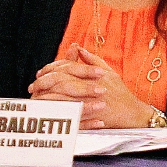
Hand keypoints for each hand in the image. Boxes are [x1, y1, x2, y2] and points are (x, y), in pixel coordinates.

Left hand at [28, 43, 156, 128]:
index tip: (40, 74)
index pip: (65, 69)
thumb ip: (92, 59)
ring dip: (46, 98)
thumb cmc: (121, 92)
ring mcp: (88, 104)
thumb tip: (77, 48)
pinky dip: (56, 113)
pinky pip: (68, 116)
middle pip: (60, 83)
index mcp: (90, 76)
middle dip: (43, 83)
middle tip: (33, 86)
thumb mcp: (109, 72)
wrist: (133, 113)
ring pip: (61, 99)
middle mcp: (88, 88)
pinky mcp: (88, 118)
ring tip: (36, 98)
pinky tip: (47, 112)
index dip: (50, 70)